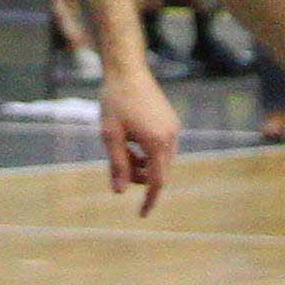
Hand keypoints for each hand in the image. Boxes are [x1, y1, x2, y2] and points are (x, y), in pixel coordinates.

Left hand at [96, 56, 177, 213]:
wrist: (127, 69)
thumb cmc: (115, 101)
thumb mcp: (110, 136)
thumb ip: (117, 165)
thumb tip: (119, 192)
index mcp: (157, 143)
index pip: (157, 182)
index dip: (148, 200)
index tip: (142, 215)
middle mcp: (171, 137)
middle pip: (159, 172)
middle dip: (140, 176)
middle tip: (119, 166)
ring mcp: (173, 128)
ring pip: (161, 160)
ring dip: (144, 163)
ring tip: (124, 147)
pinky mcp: (171, 121)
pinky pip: (163, 147)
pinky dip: (149, 151)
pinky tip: (133, 138)